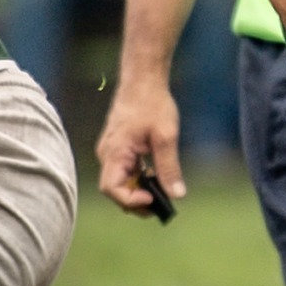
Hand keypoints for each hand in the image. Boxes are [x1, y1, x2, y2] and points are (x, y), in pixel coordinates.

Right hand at [97, 79, 184, 212]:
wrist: (143, 81)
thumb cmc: (152, 104)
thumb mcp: (166, 137)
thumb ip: (169, 167)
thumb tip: (177, 195)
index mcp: (114, 152)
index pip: (111, 189)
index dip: (131, 200)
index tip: (153, 199)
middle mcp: (108, 155)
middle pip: (116, 190)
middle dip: (137, 201)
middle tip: (162, 205)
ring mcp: (112, 152)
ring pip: (121, 183)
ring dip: (140, 191)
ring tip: (162, 193)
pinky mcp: (119, 149)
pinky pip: (126, 172)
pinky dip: (140, 179)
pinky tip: (157, 177)